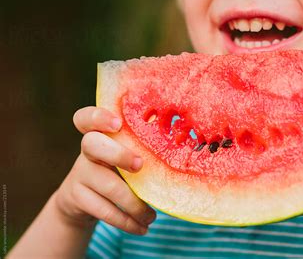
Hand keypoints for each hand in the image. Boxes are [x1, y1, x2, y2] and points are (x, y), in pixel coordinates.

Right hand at [53, 106, 155, 234]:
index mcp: (101, 132)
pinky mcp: (77, 197)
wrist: (83, 198)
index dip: (99, 116)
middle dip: (118, 154)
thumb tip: (182, 154)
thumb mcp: (127, 153)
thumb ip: (143, 148)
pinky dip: (126, 221)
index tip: (118, 123)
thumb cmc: (118, 168)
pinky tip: (141, 227)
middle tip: (140, 165)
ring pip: (106, 185)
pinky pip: (103, 210)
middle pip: (92, 144)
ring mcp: (80, 172)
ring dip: (133, 204)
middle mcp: (87, 149)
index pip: (88, 117)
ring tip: (152, 217)